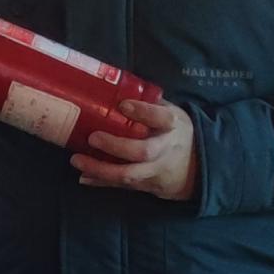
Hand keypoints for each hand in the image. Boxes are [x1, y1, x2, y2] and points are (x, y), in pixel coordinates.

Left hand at [73, 98, 197, 200]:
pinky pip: (123, 186)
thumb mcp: (172, 113)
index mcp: (173, 126)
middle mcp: (166, 149)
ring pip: (129, 175)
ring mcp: (156, 171)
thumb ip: (150, 104)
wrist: (197, 168)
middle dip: (116, 146)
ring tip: (77, 160)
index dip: (144, 112)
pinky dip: (102, 182)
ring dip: (101, 169)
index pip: (163, 118)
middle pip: (142, 151)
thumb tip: (118, 87)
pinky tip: (84, 176)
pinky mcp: (147, 186)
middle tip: (93, 137)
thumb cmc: (175, 133)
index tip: (123, 104)